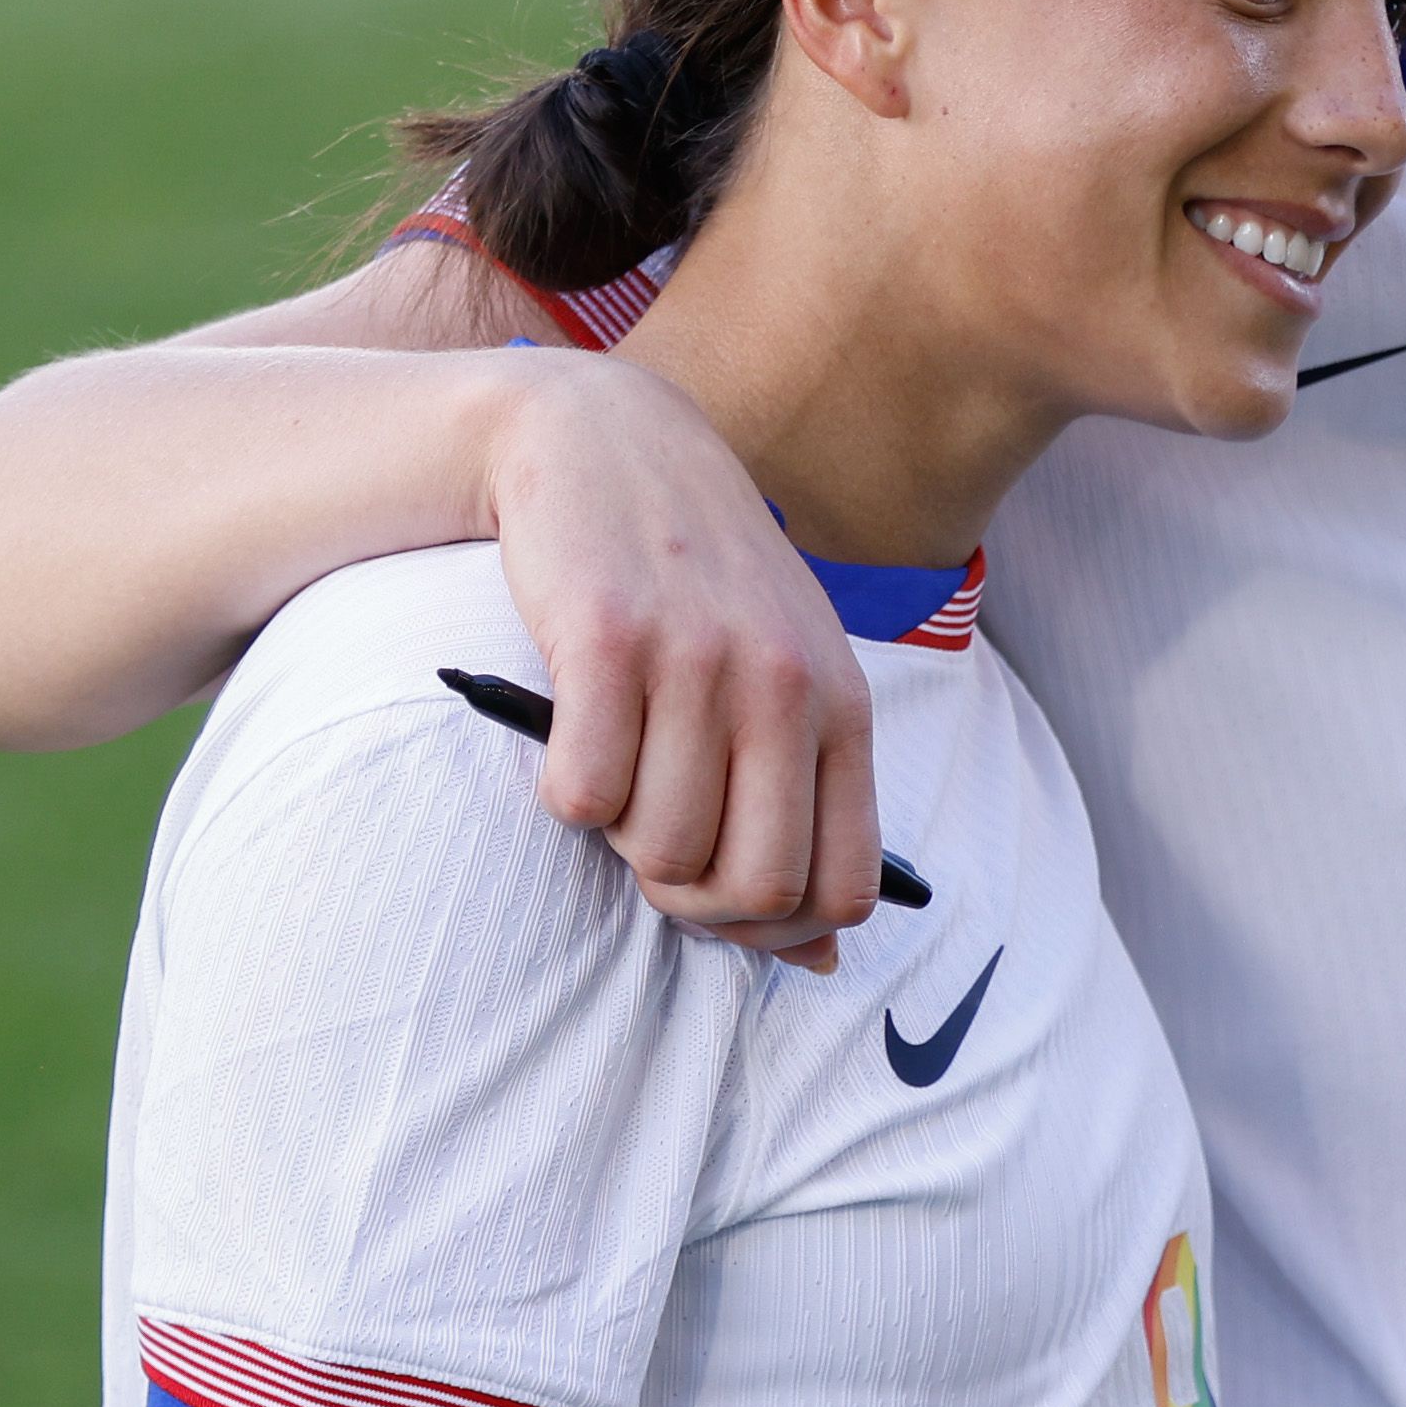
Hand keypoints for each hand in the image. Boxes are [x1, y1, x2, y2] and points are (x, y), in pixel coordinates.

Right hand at [479, 352, 880, 968]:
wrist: (603, 442)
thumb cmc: (697, 584)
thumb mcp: (782, 677)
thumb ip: (807, 805)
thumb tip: (822, 964)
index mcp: (841, 703)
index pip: (841, 888)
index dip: (775, 931)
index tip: (721, 901)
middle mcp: (784, 684)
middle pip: (752, 886)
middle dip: (689, 898)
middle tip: (650, 843)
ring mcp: (700, 660)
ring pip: (661, 848)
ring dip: (621, 838)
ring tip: (615, 769)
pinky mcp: (607, 640)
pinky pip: (581, 795)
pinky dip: (564, 793)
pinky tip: (570, 737)